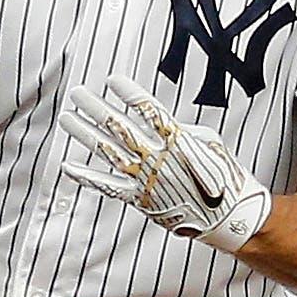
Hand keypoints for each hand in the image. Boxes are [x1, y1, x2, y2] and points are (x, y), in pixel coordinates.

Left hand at [59, 74, 270, 252]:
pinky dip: (86, 177)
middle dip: (96, 108)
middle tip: (77, 92)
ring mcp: (147, 179)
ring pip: (108, 152)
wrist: (229, 217)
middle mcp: (159, 158)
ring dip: (85, 133)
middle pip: (120, 128)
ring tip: (67, 118)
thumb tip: (162, 124)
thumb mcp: (210, 142)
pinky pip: (108, 187)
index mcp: (179, 140)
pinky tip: (68, 166)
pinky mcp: (140, 199)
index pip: (150, 111)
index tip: (112, 79)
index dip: (131, 94)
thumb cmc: (223, 176)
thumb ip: (182, 130)